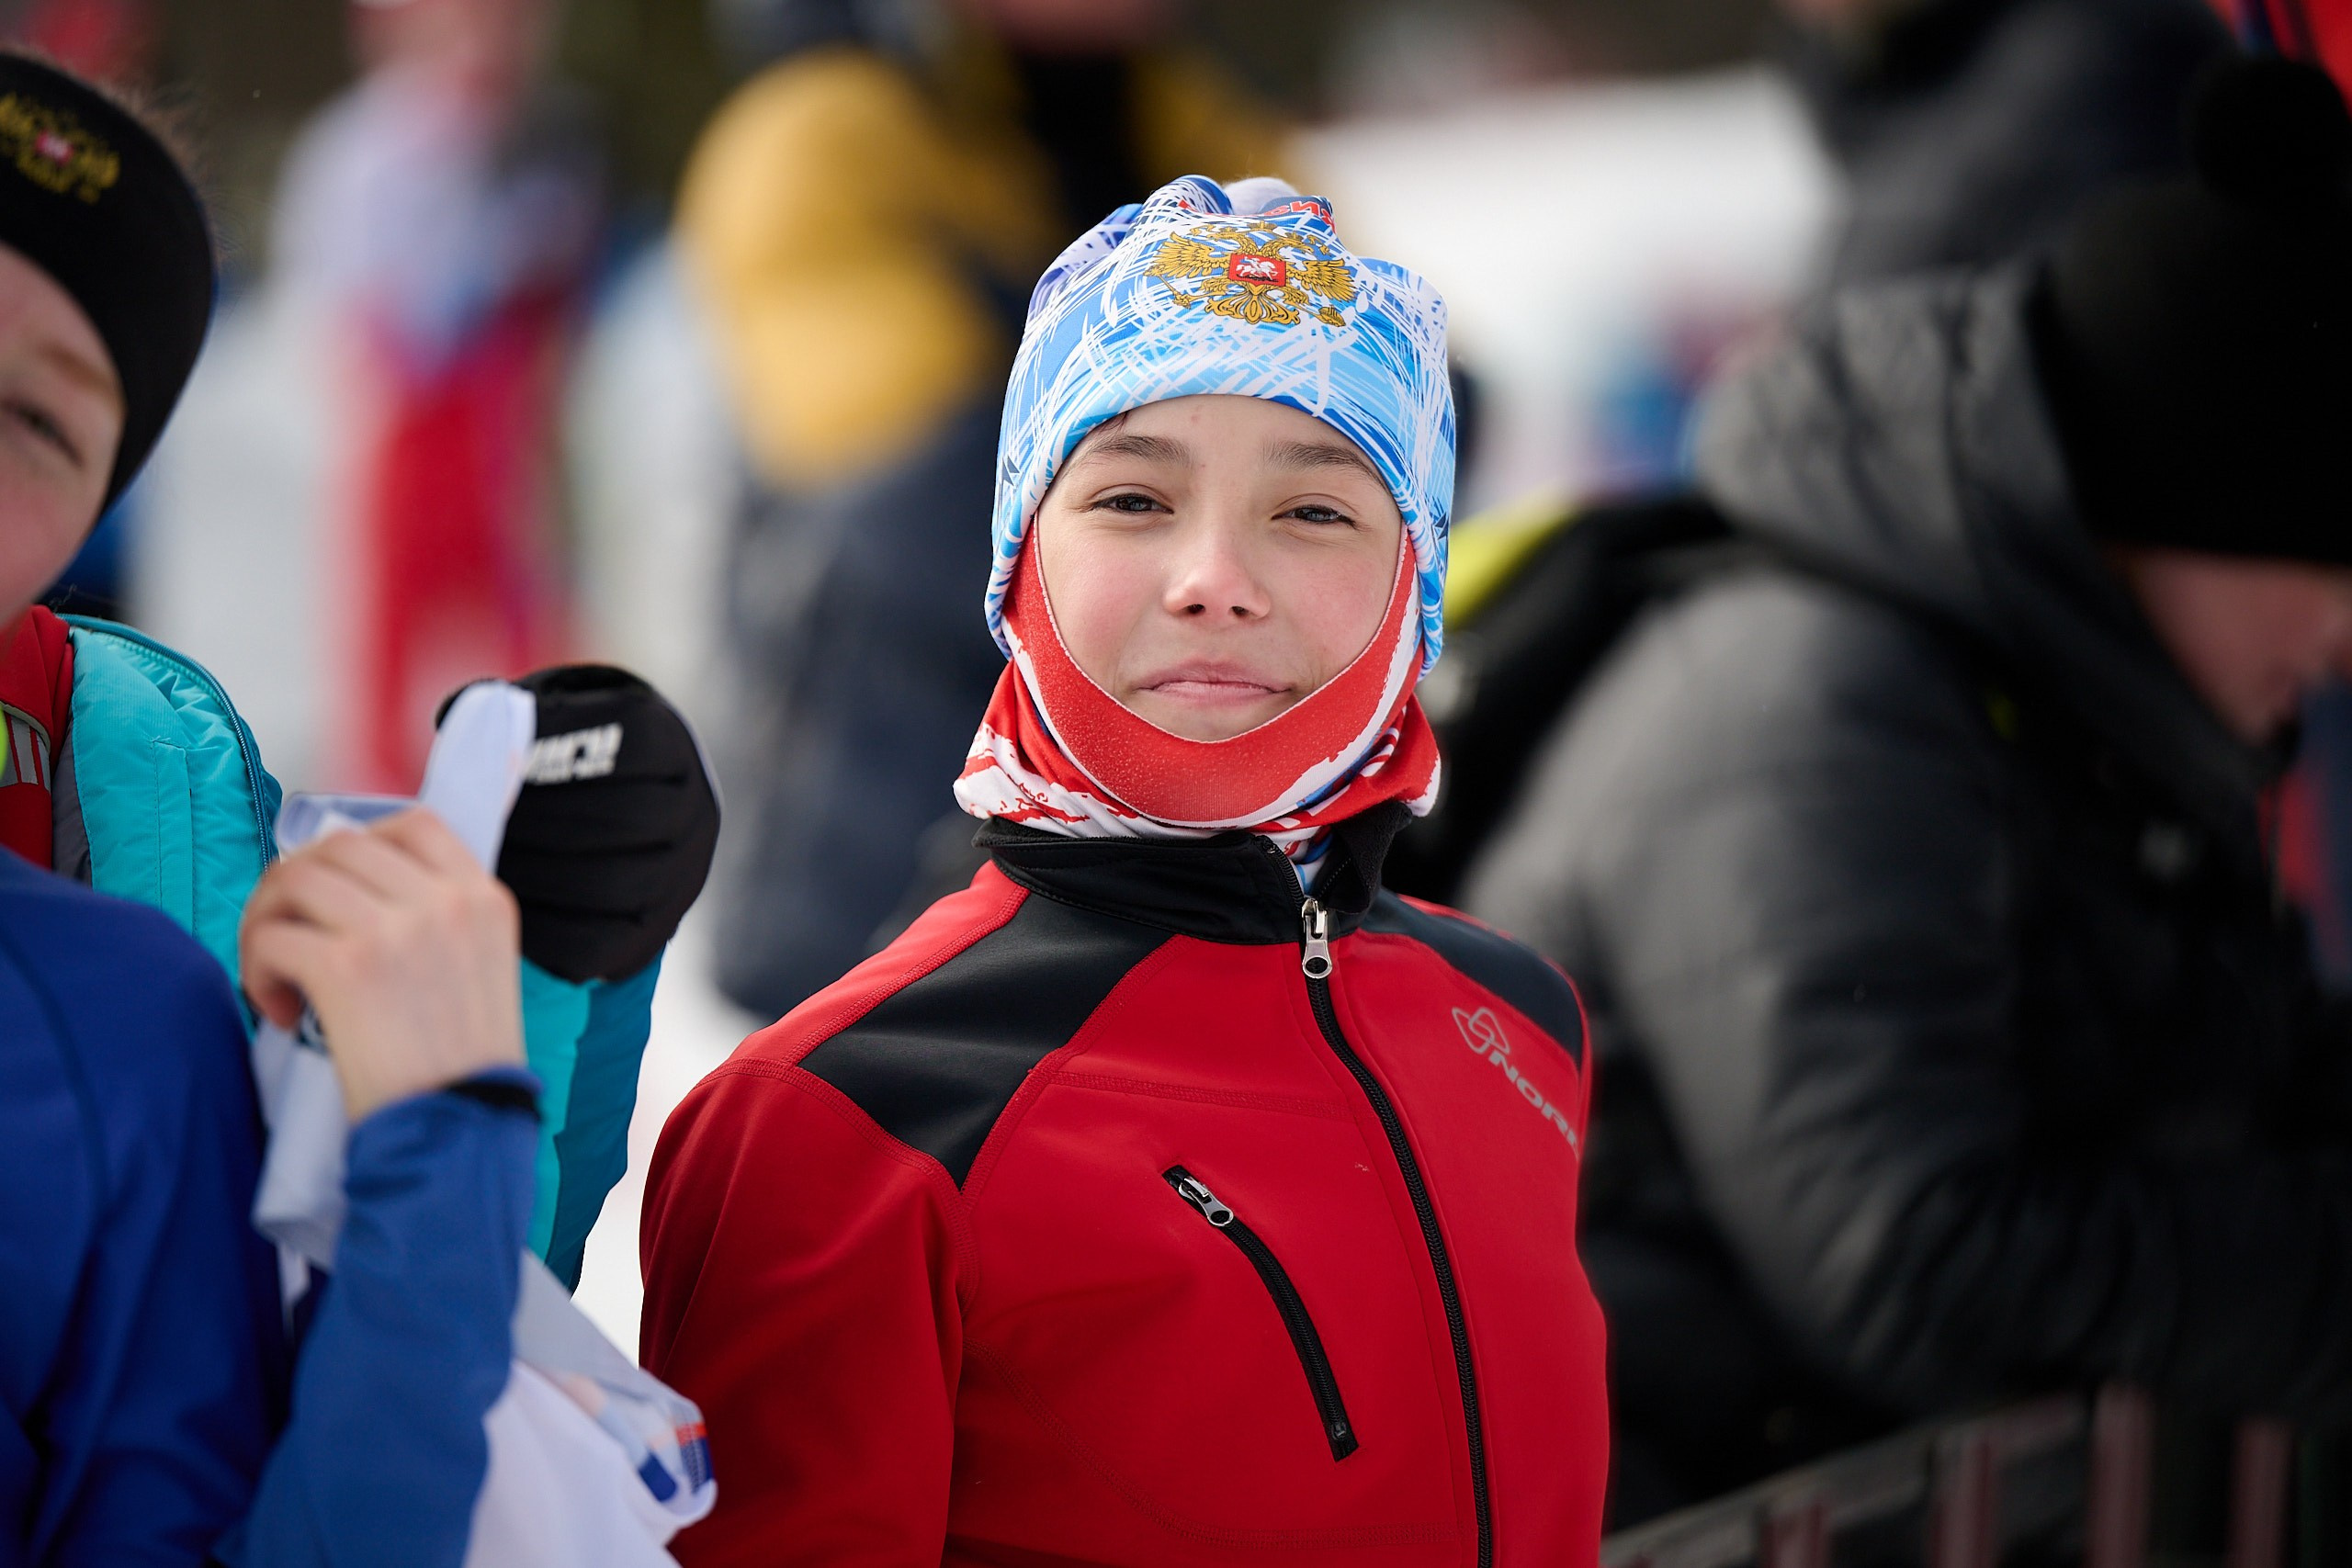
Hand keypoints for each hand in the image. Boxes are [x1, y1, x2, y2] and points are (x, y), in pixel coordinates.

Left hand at [241, 808, 524, 1121]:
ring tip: (277, 972)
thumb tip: (354, 887)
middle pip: (339, 845)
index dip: (359, 844)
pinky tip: (280, 1009)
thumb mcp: (480, 968)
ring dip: (267, 921)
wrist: (459, 1128)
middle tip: (288, 934)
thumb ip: (437, 918)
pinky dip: (258, 969)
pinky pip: (272, 935)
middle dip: (297, 883)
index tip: (338, 887)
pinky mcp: (345, 966)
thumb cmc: (462, 1066)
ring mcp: (393, 928)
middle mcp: (442, 901)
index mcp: (482, 898)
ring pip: (295, 878)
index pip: (414, 824)